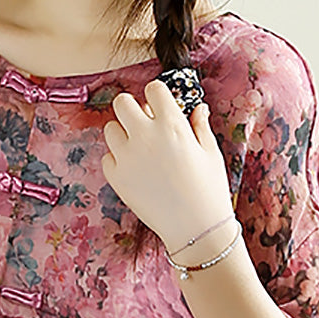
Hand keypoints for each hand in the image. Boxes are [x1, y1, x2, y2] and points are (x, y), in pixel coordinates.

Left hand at [100, 79, 234, 245]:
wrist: (195, 228)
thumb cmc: (208, 190)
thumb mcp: (210, 153)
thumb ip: (199, 126)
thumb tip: (198, 108)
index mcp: (172, 124)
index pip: (153, 89)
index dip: (157, 96)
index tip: (160, 107)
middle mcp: (145, 136)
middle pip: (122, 102)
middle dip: (132, 108)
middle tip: (144, 123)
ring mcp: (127, 157)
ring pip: (110, 128)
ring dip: (122, 133)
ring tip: (139, 148)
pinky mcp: (116, 178)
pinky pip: (107, 157)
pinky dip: (117, 160)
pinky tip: (135, 169)